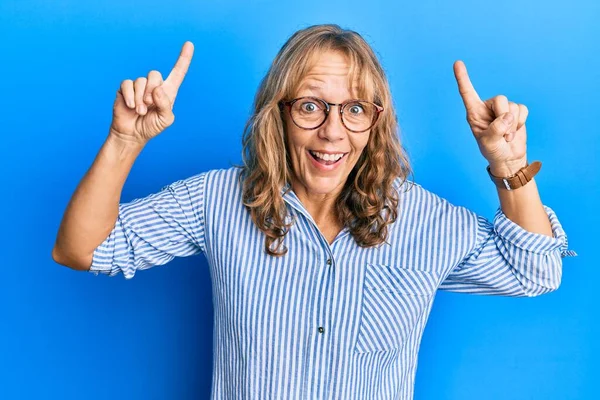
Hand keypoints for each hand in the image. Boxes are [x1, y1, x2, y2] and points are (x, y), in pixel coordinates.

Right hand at [109, 41, 194, 145]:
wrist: (132, 134)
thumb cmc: (151, 126)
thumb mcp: (165, 119)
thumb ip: (165, 104)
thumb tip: (157, 89)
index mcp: (168, 91)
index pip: (178, 72)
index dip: (184, 59)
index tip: (189, 44)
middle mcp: (154, 86)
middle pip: (155, 74)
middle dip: (151, 91)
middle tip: (149, 105)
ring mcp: (139, 86)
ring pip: (141, 81)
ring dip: (140, 98)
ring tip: (140, 111)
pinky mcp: (125, 88)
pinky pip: (127, 84)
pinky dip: (130, 96)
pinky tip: (130, 106)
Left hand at [453, 60, 527, 176]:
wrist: (508, 157)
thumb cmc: (493, 151)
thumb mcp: (489, 143)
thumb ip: (496, 129)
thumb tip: (508, 116)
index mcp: (474, 113)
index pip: (467, 93)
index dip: (462, 78)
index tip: (457, 63)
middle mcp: (487, 108)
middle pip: (500, 100)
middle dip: (504, 118)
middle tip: (502, 135)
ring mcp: (502, 109)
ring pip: (512, 106)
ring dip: (513, 125)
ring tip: (506, 136)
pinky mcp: (516, 111)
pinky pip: (523, 109)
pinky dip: (521, 122)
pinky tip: (515, 131)